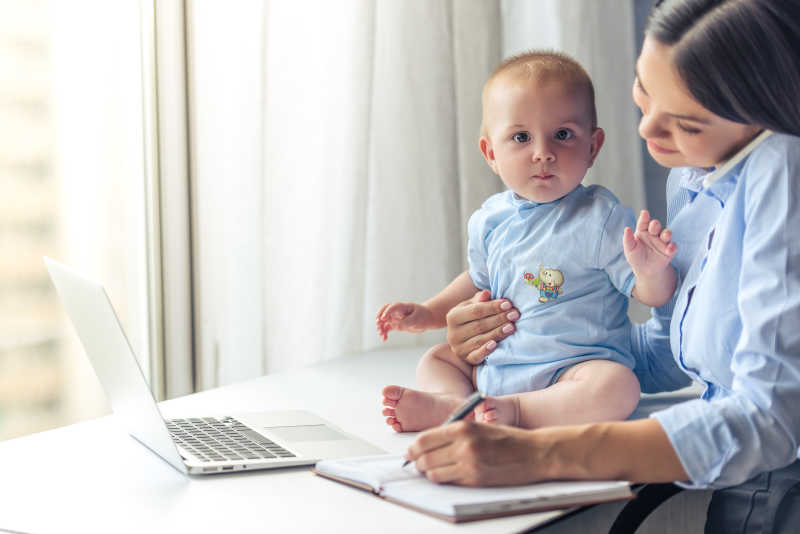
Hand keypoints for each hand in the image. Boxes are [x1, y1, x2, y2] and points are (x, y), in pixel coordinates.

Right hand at [375, 302, 434, 340]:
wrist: (427, 319)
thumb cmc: (423, 316)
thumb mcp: (417, 319)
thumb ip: (406, 322)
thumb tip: (395, 326)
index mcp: (403, 307)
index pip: (392, 307)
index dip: (386, 312)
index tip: (383, 318)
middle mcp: (397, 311)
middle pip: (384, 311)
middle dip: (379, 317)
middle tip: (379, 325)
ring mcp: (395, 318)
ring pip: (384, 321)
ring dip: (380, 327)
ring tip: (381, 334)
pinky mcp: (395, 325)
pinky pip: (387, 328)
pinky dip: (384, 333)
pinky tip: (384, 339)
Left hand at [404, 420, 546, 485]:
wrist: (535, 453)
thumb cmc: (507, 438)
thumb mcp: (478, 426)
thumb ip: (454, 432)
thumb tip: (427, 444)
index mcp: (463, 427)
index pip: (424, 440)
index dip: (412, 448)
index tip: (410, 452)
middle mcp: (464, 445)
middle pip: (425, 458)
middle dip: (417, 462)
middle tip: (417, 463)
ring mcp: (470, 464)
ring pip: (434, 473)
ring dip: (429, 473)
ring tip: (432, 470)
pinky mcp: (476, 480)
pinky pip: (449, 482)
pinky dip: (444, 480)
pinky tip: (448, 475)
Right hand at [445, 290, 518, 364]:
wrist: (464, 339)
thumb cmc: (471, 318)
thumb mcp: (472, 306)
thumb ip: (480, 300)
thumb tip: (486, 294)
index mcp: (453, 316)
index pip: (476, 310)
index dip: (493, 307)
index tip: (508, 304)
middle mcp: (453, 333)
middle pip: (479, 325)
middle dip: (499, 319)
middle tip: (515, 315)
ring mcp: (458, 348)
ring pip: (480, 339)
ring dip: (497, 333)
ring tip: (511, 327)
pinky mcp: (466, 359)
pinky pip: (476, 356)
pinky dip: (486, 351)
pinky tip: (495, 345)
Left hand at [623, 210, 676, 277]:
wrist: (644, 271)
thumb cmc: (636, 257)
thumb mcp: (629, 249)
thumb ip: (628, 239)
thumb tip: (627, 229)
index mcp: (642, 232)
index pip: (643, 223)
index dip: (644, 217)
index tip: (645, 213)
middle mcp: (653, 234)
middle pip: (656, 226)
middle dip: (656, 225)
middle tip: (654, 225)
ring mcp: (662, 242)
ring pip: (666, 234)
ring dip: (667, 233)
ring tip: (665, 235)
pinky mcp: (669, 250)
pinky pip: (672, 246)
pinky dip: (672, 247)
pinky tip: (669, 249)